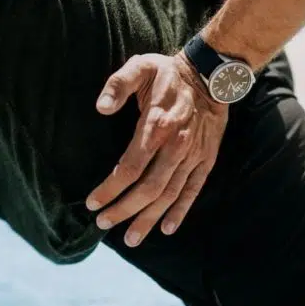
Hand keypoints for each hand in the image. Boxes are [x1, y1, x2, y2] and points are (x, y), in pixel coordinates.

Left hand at [87, 52, 227, 245]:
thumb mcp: (141, 67)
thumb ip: (118, 84)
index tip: (93, 203)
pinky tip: (167, 228)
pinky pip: (193, 190)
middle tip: (103, 224)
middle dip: (124, 210)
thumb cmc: (169, 73)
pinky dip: (181, 211)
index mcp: (156, 126)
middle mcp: (175, 146)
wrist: (212, 75)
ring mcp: (192, 156)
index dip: (110, 189)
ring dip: (149, 218)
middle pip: (147, 189)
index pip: (129, 168)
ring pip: (169, 195)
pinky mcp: (206, 160)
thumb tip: (101, 107)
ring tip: (131, 238)